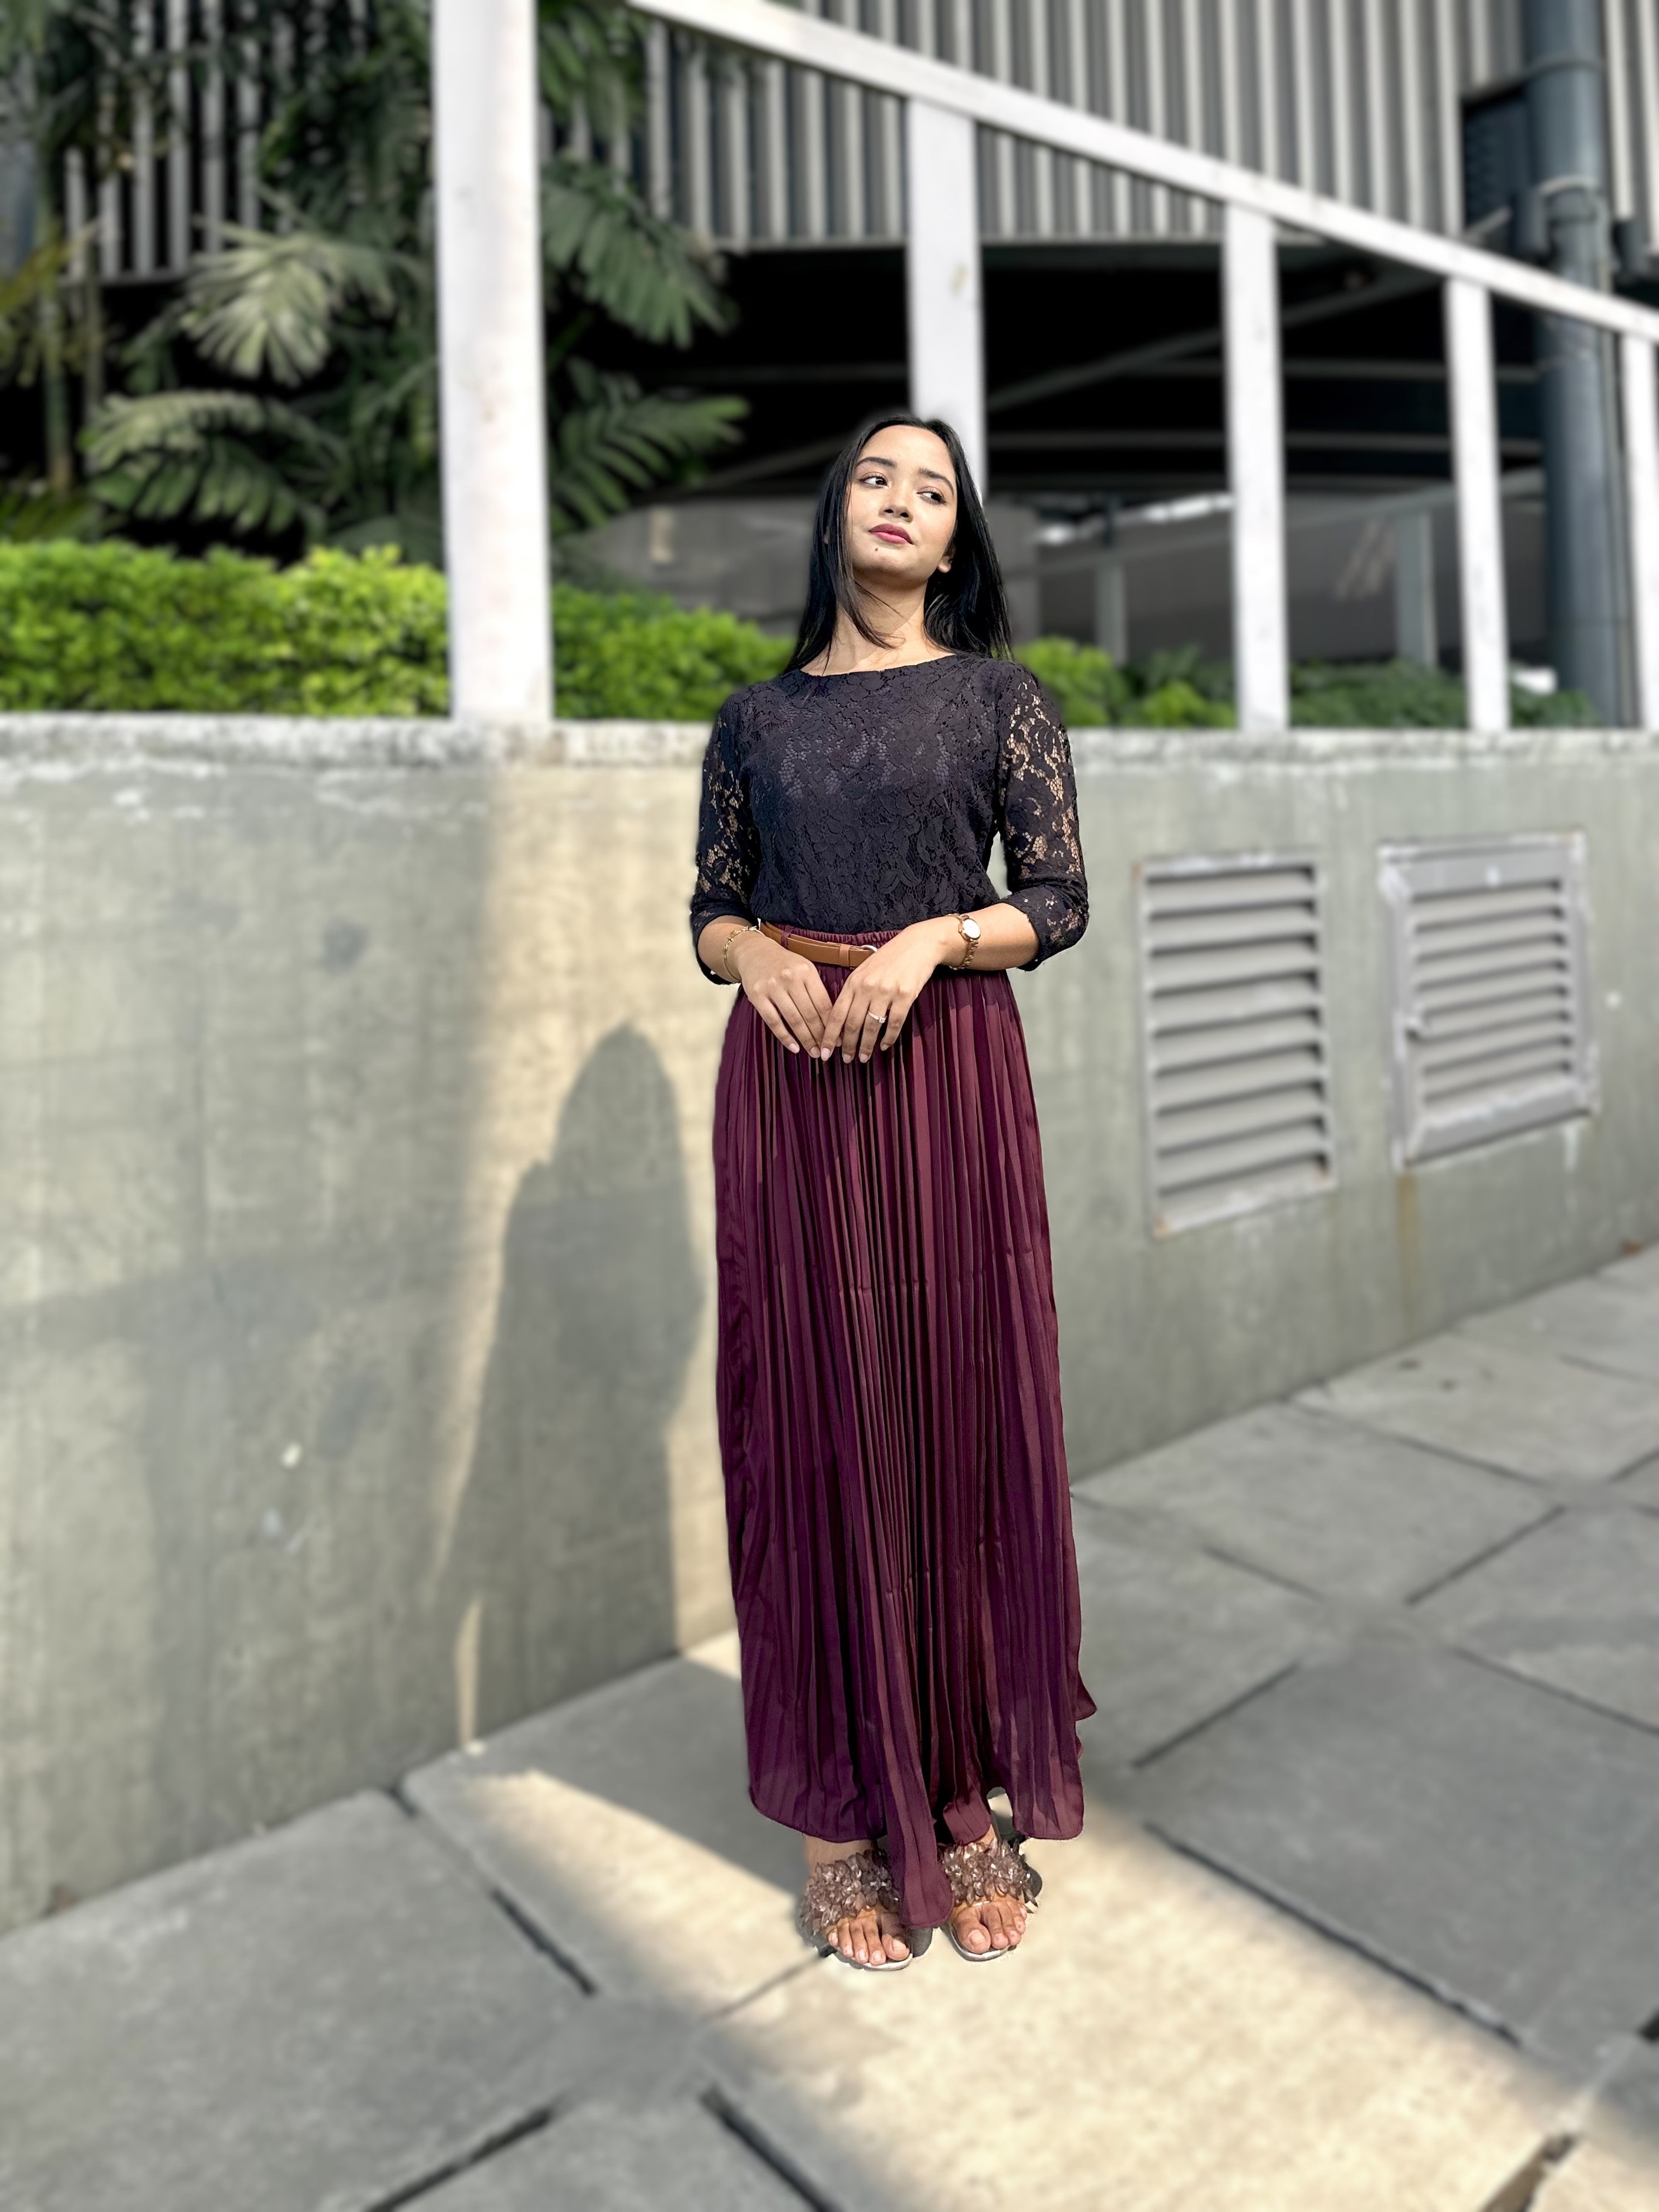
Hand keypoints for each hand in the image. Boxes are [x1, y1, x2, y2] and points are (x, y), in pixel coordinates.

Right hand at [732, 930, 834, 1055]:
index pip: (823, 1003)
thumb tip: (833, 1020)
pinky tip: (794, 1047)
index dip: (832, 1024)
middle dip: (820, 1036)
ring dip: (806, 1039)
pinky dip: (785, 1037)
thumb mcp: (804, 968)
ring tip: (814, 1052)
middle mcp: (790, 978)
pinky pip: (773, 1021)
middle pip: (810, 1014)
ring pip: (794, 1019)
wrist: (754, 952)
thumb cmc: (784, 964)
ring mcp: (772, 987)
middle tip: (827, 1051)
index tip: (838, 1039)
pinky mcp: (757, 996)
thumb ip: (816, 990)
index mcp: (806, 971)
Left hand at [817, 918, 959, 1063]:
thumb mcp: (863, 971)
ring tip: (863, 1057)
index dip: (829, 1036)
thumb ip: (852, 992)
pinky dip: (888, 1037)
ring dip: (866, 1046)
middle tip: (846, 1060)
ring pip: (871, 1026)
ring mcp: (886, 991)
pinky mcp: (905, 995)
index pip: (836, 1014)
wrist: (917, 945)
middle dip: (847, 1046)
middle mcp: (866, 987)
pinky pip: (894, 1023)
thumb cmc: (888, 960)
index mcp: (853, 982)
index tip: (824, 1052)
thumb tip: (840, 1021)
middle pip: (852, 1024)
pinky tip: (884, 1045)